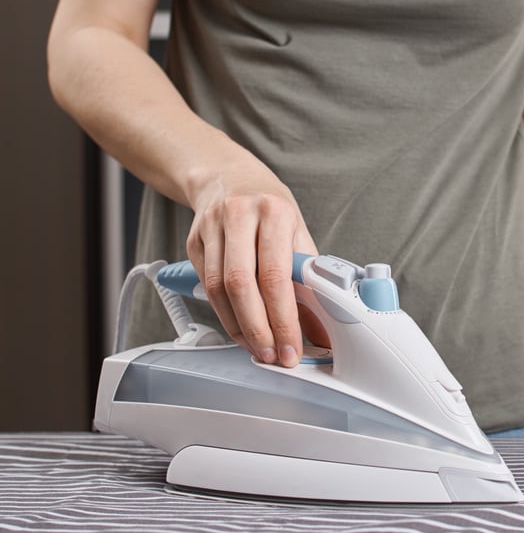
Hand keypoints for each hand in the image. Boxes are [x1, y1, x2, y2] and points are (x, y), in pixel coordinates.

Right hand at [185, 153, 323, 366]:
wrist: (228, 176)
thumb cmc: (270, 208)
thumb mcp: (297, 233)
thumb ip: (309, 278)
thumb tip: (322, 327)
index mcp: (274, 212)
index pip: (276, 274)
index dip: (284, 317)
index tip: (293, 346)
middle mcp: (240, 216)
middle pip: (242, 285)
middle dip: (259, 329)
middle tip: (273, 355)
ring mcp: (211, 227)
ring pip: (219, 290)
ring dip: (239, 327)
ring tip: (258, 348)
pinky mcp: (193, 241)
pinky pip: (207, 286)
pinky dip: (225, 314)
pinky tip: (240, 328)